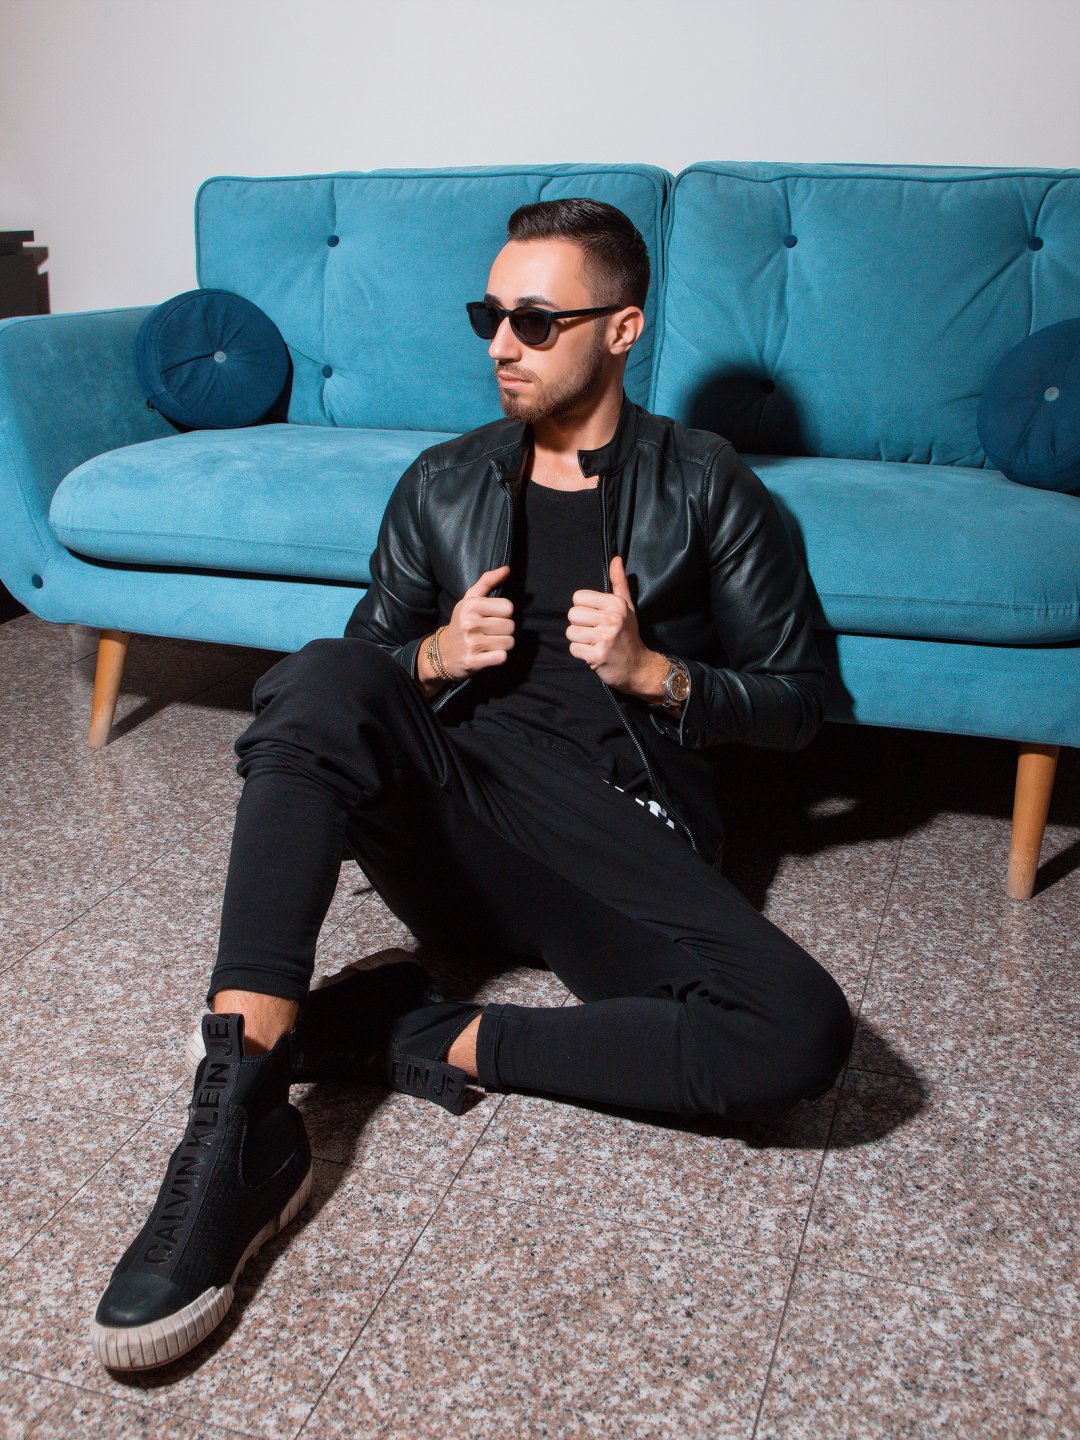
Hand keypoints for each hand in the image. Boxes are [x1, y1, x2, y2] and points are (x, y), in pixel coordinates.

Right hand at [439, 565, 514, 676]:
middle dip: (504, 630)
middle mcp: (470, 623)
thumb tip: (507, 569)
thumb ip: (487, 582)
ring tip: (489, 643)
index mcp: (471, 606)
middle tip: (490, 632)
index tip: (492, 617)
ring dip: (503, 644)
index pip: (508, 607)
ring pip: (509, 642)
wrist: (442, 653)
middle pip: (510, 626)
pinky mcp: (474, 661)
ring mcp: (471, 644)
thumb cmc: (461, 623)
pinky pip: (502, 657)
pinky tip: (488, 654)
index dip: (503, 613)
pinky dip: (498, 657)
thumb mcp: (469, 600)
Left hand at [566, 555, 665, 695]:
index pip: (578, 597)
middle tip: (595, 633)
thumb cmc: (628, 635)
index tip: (596, 618)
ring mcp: (605, 638)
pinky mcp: (597, 655)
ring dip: (579, 640)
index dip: (583, 609)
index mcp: (616, 604)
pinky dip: (581, 653)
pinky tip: (594, 653)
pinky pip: (573, 649)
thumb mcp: (627, 607)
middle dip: (580, 625)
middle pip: (572, 614)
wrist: (638, 666)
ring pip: (570, 632)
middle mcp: (611, 618)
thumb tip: (616, 559)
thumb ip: (619, 583)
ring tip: (594, 643)